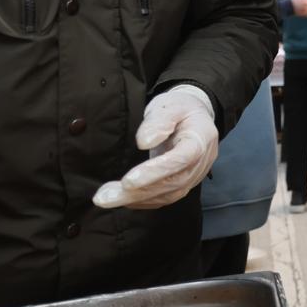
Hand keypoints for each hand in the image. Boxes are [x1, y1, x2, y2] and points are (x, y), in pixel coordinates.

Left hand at [93, 86, 218, 209]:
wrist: (195, 116)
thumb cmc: (180, 108)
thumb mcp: (170, 105)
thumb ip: (159, 120)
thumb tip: (144, 142)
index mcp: (201, 138)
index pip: (182, 159)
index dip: (156, 171)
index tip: (127, 181)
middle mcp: (201, 162)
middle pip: (173, 182)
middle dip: (138, 192)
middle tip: (104, 197)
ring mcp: (195, 175)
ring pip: (168, 194)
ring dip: (136, 199)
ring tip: (106, 198)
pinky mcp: (185, 183)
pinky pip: (165, 198)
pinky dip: (142, 201)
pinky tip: (122, 198)